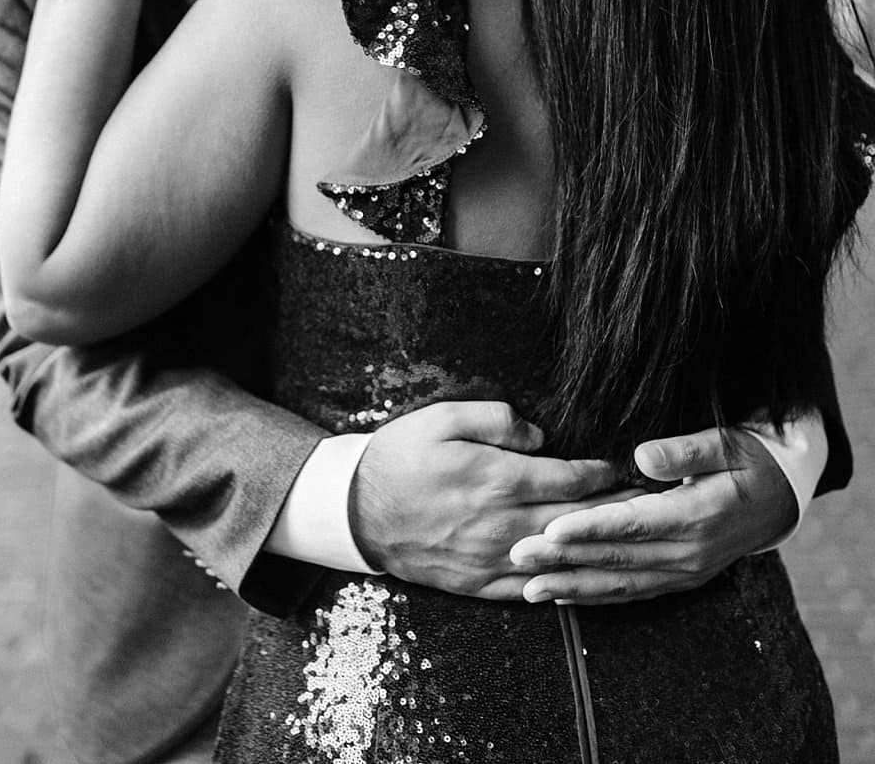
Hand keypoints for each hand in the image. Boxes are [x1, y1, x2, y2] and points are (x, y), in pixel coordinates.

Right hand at [350, 401, 639, 600]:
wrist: (354, 511)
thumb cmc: (398, 457)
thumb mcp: (439, 418)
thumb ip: (495, 418)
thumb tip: (540, 433)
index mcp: (498, 479)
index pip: (572, 479)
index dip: (606, 473)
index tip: (626, 467)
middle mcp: (504, 524)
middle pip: (579, 521)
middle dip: (618, 513)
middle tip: (652, 506)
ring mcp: (493, 558)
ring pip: (563, 559)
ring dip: (598, 552)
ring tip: (629, 543)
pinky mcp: (479, 583)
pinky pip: (533, 588)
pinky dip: (563, 584)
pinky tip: (581, 578)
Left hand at [508, 428, 796, 604]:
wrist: (782, 499)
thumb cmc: (748, 461)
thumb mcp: (728, 445)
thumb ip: (686, 451)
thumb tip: (644, 456)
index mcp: (697, 516)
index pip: (634, 524)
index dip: (591, 528)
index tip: (551, 528)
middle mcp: (689, 552)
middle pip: (618, 557)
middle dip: (563, 558)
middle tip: (516, 554)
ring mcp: (685, 572)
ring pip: (620, 583)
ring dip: (572, 586)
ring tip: (526, 587)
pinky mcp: (680, 580)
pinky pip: (633, 593)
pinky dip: (596, 597)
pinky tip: (561, 596)